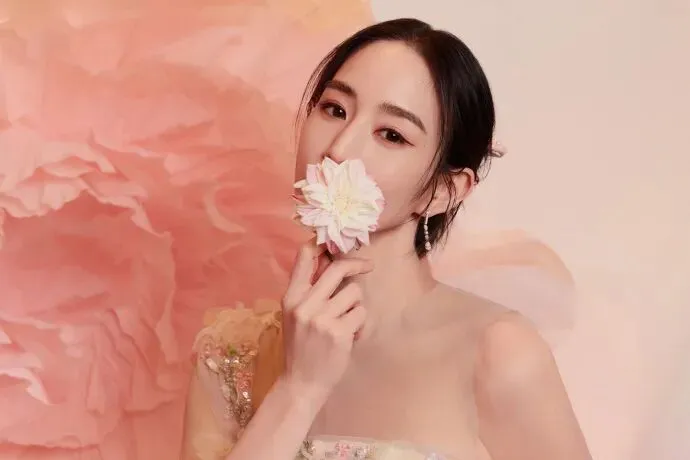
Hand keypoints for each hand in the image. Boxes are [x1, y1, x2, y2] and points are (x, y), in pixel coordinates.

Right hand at [280, 240, 371, 405]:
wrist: (301, 383)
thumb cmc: (301, 347)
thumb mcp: (295, 315)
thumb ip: (309, 291)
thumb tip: (329, 261)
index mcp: (291, 297)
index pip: (303, 257)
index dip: (322, 244)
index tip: (336, 243)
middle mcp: (304, 304)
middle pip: (338, 268)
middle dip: (357, 264)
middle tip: (368, 266)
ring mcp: (322, 318)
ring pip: (354, 293)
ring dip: (355, 306)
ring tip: (344, 323)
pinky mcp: (339, 331)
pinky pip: (361, 314)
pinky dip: (359, 325)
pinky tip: (349, 337)